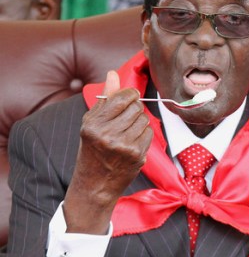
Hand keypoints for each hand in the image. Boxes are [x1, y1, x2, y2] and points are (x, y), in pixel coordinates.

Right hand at [63, 71, 152, 233]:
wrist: (95, 183)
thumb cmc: (93, 148)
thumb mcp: (91, 122)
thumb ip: (105, 98)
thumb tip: (113, 73)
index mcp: (94, 125)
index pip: (122, 98)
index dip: (130, 95)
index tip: (130, 97)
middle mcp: (108, 135)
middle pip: (136, 108)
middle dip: (134, 109)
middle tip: (125, 119)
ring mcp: (124, 146)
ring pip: (144, 120)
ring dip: (139, 123)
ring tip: (126, 132)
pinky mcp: (137, 155)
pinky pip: (149, 133)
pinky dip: (143, 135)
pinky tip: (132, 142)